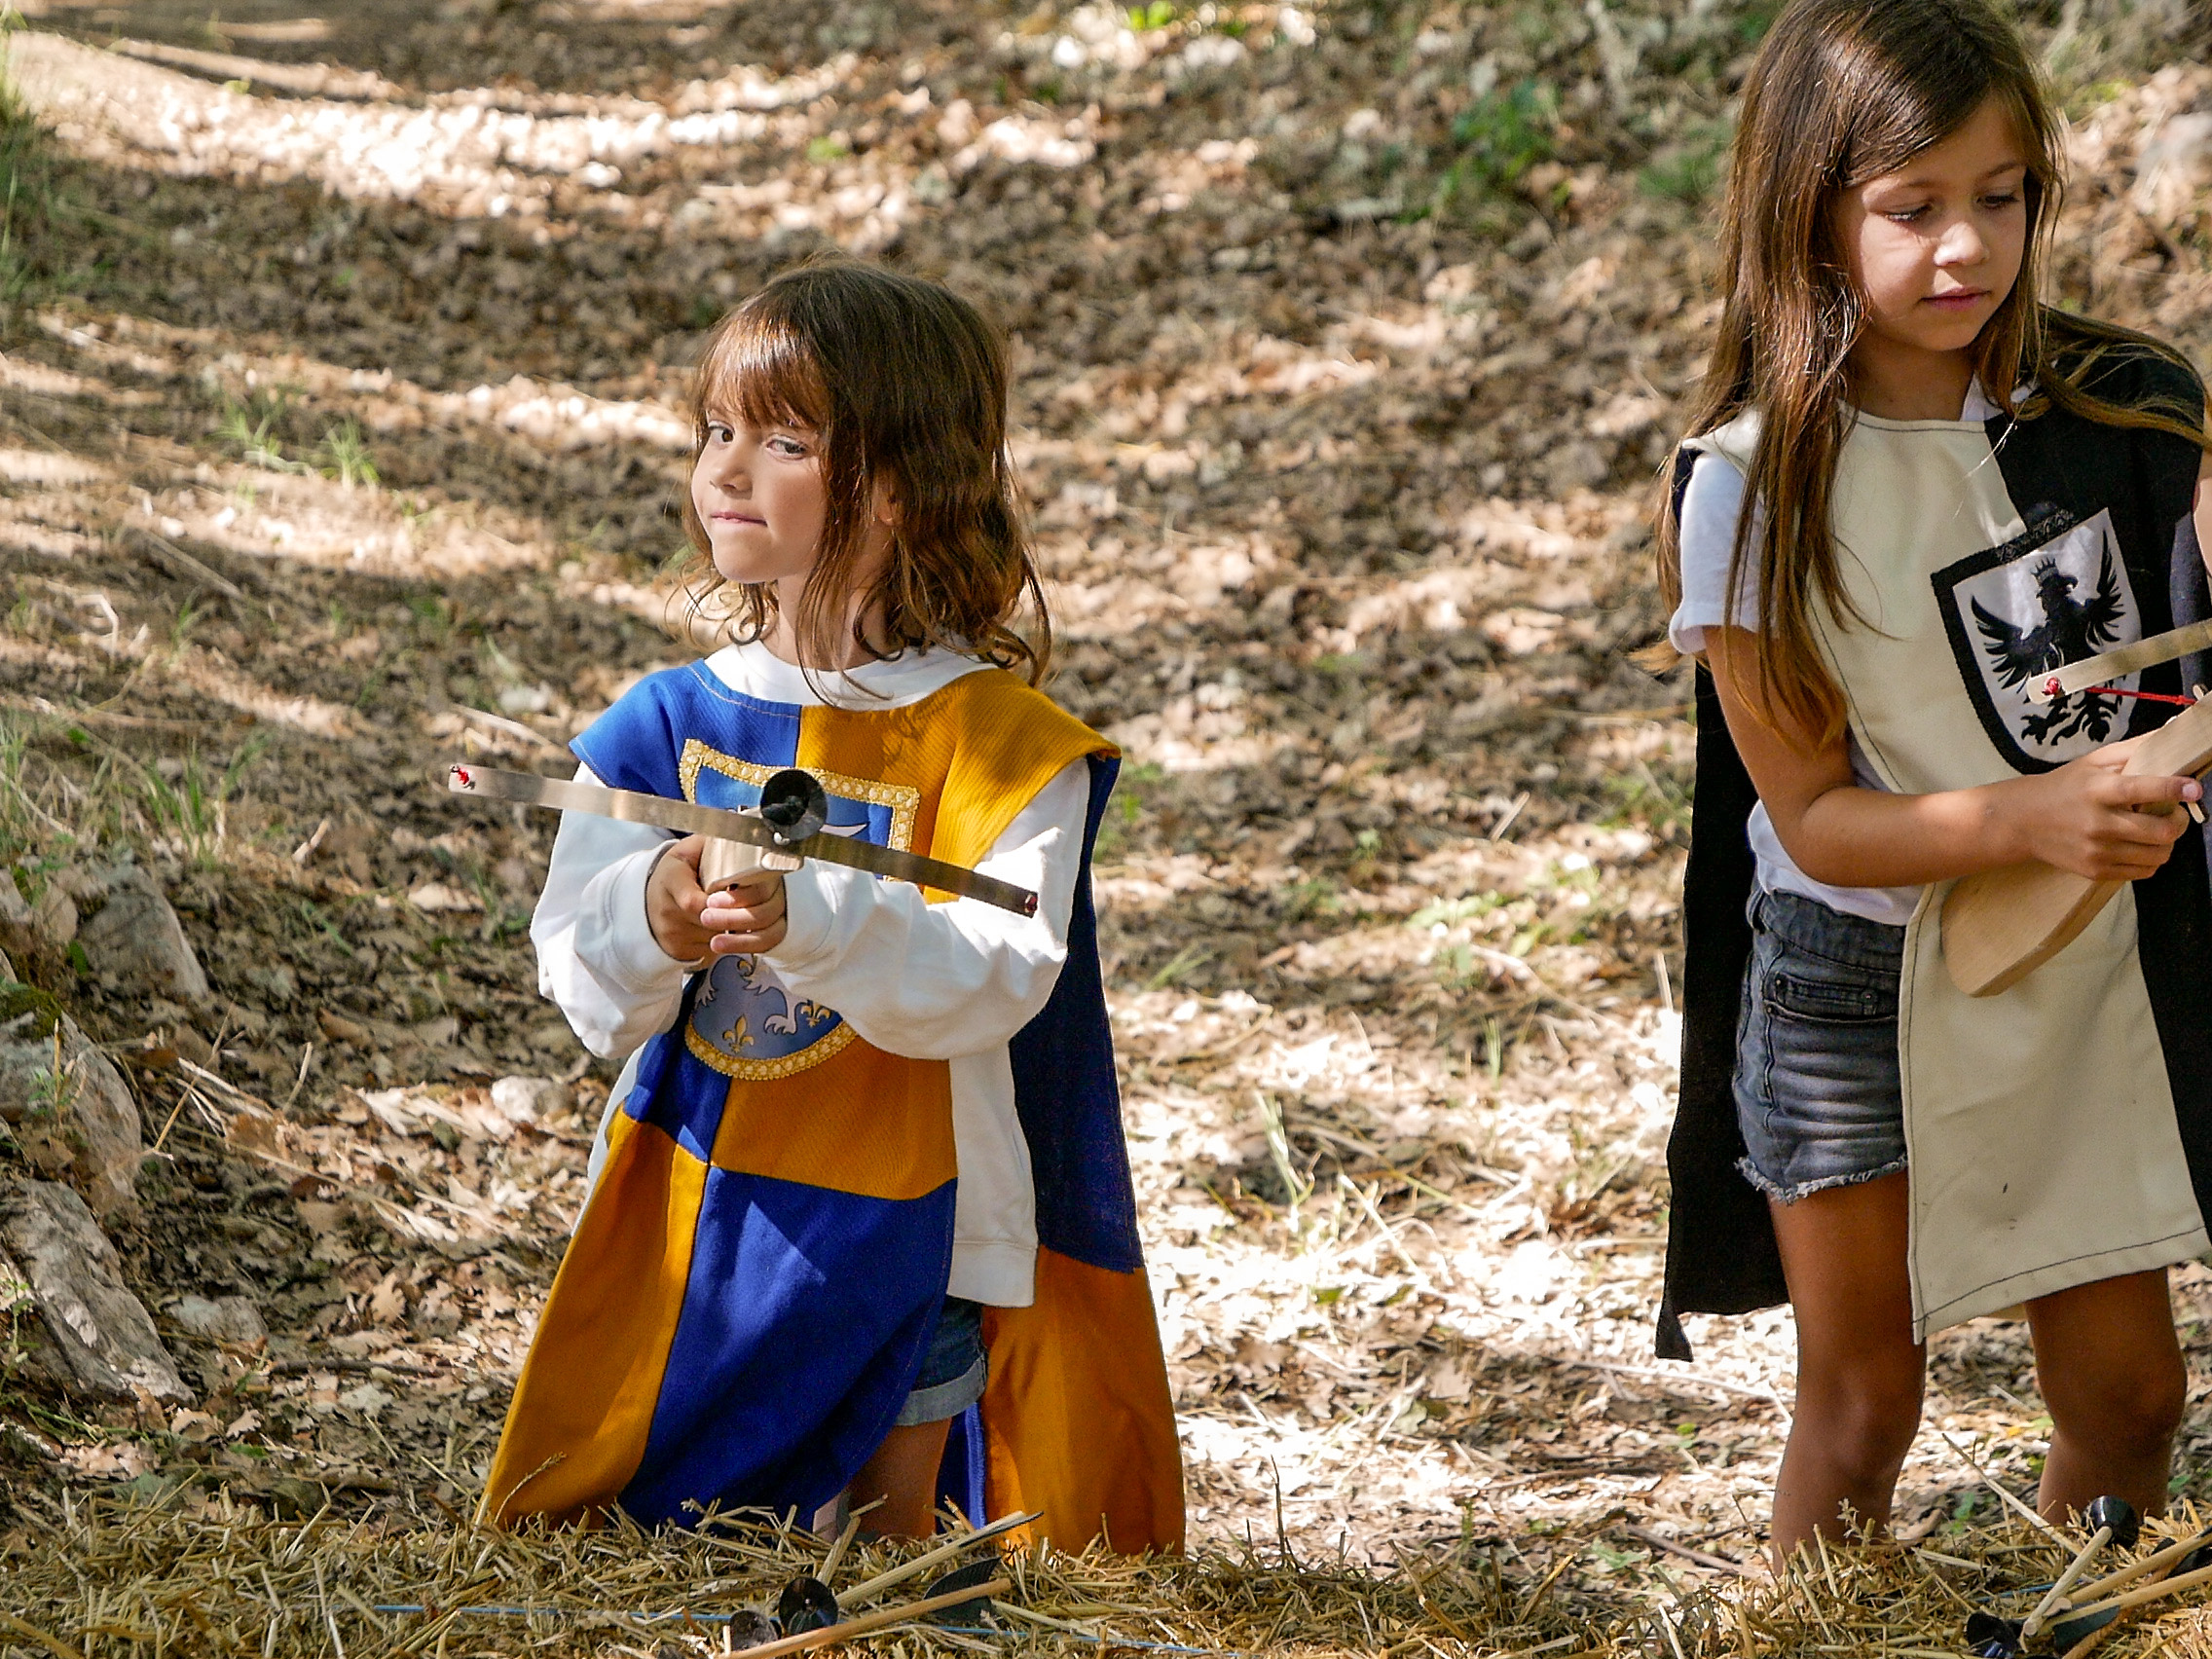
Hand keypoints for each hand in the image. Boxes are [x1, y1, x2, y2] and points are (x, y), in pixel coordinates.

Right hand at [646, 836, 789, 962]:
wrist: (653, 897)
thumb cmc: (679, 871)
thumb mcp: (690, 850)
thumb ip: (714, 846)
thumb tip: (742, 839)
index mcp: (670, 880)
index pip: (693, 902)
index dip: (718, 904)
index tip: (732, 895)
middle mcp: (666, 911)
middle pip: (709, 922)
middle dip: (731, 913)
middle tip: (742, 902)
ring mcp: (671, 935)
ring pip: (714, 937)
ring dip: (729, 927)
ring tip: (730, 911)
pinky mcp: (678, 952)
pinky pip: (711, 950)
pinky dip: (722, 940)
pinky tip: (720, 925)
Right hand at [2004, 738, 2202, 882]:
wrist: (2022, 822)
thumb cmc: (2063, 787)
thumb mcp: (2093, 762)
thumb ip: (2134, 750)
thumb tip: (2173, 734)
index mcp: (2097, 791)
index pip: (2141, 790)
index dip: (2172, 789)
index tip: (2193, 789)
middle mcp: (2097, 824)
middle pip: (2160, 832)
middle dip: (2179, 822)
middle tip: (2176, 814)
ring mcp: (2096, 851)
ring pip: (2157, 855)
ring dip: (2167, 842)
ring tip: (2157, 831)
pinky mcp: (2095, 871)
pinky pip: (2143, 872)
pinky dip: (2150, 859)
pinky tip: (2140, 846)